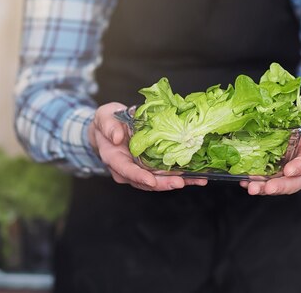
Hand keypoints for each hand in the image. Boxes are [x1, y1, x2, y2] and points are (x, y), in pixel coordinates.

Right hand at [88, 102, 206, 190]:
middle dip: (163, 184)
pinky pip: (164, 174)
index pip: (126, 170)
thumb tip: (117, 137)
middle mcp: (127, 169)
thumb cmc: (107, 122)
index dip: (139, 177)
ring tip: (196, 180)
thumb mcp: (104, 118)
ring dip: (177, 181)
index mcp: (114, 158)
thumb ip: (109, 127)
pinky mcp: (150, 167)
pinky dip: (180, 175)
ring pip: (158, 181)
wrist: (110, 129)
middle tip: (180, 182)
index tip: (152, 181)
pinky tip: (196, 176)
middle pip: (145, 182)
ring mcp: (139, 170)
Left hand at [239, 113, 300, 195]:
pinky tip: (243, 182)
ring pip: (277, 184)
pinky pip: (265, 180)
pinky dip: (255, 182)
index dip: (299, 167)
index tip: (289, 170)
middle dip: (280, 186)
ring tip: (251, 188)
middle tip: (267, 188)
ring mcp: (286, 174)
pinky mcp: (273, 173)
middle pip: (293, 182)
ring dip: (264, 188)